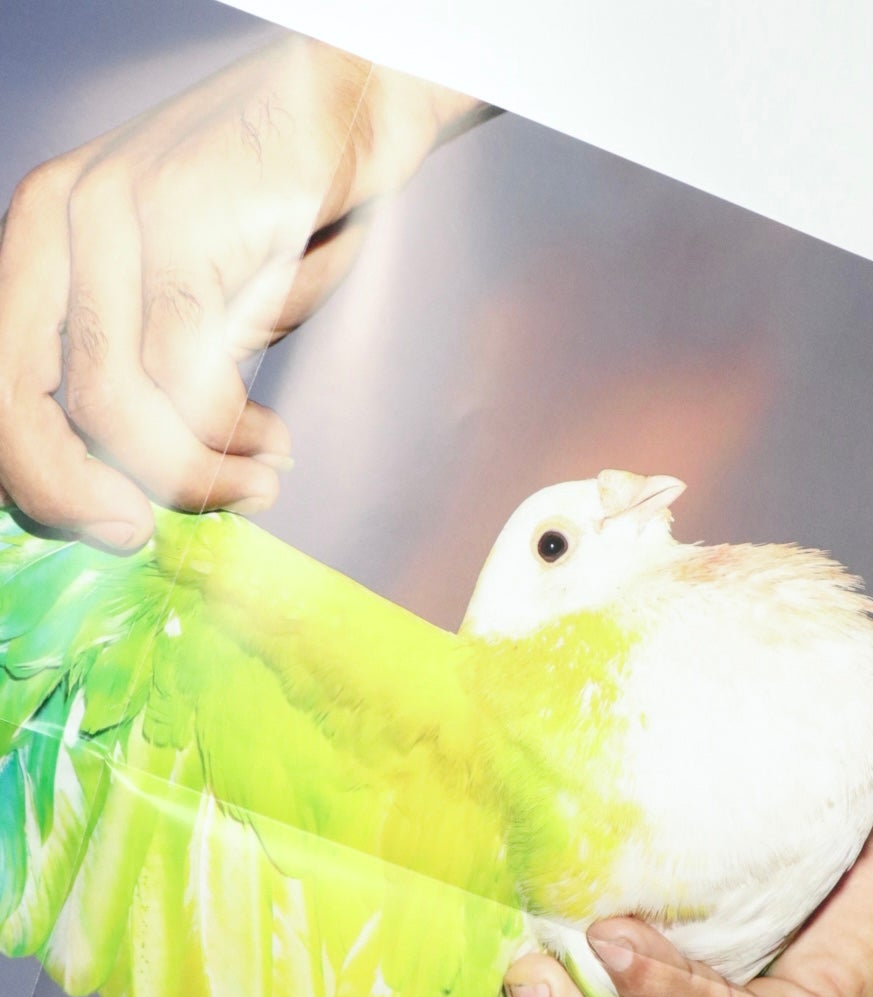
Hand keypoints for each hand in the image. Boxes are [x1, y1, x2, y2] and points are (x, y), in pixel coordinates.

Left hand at [0, 38, 491, 545]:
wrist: (353, 103)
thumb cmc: (279, 205)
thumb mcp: (193, 293)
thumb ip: (151, 367)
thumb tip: (135, 480)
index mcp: (43, 233)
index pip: (1, 383)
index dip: (39, 477)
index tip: (110, 525)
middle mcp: (59, 219)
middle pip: (21, 400)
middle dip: (75, 492)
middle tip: (139, 534)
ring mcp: (115, 218)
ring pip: (112, 405)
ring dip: (187, 475)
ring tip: (252, 485)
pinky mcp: (183, 229)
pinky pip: (185, 378)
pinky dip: (226, 440)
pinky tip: (266, 447)